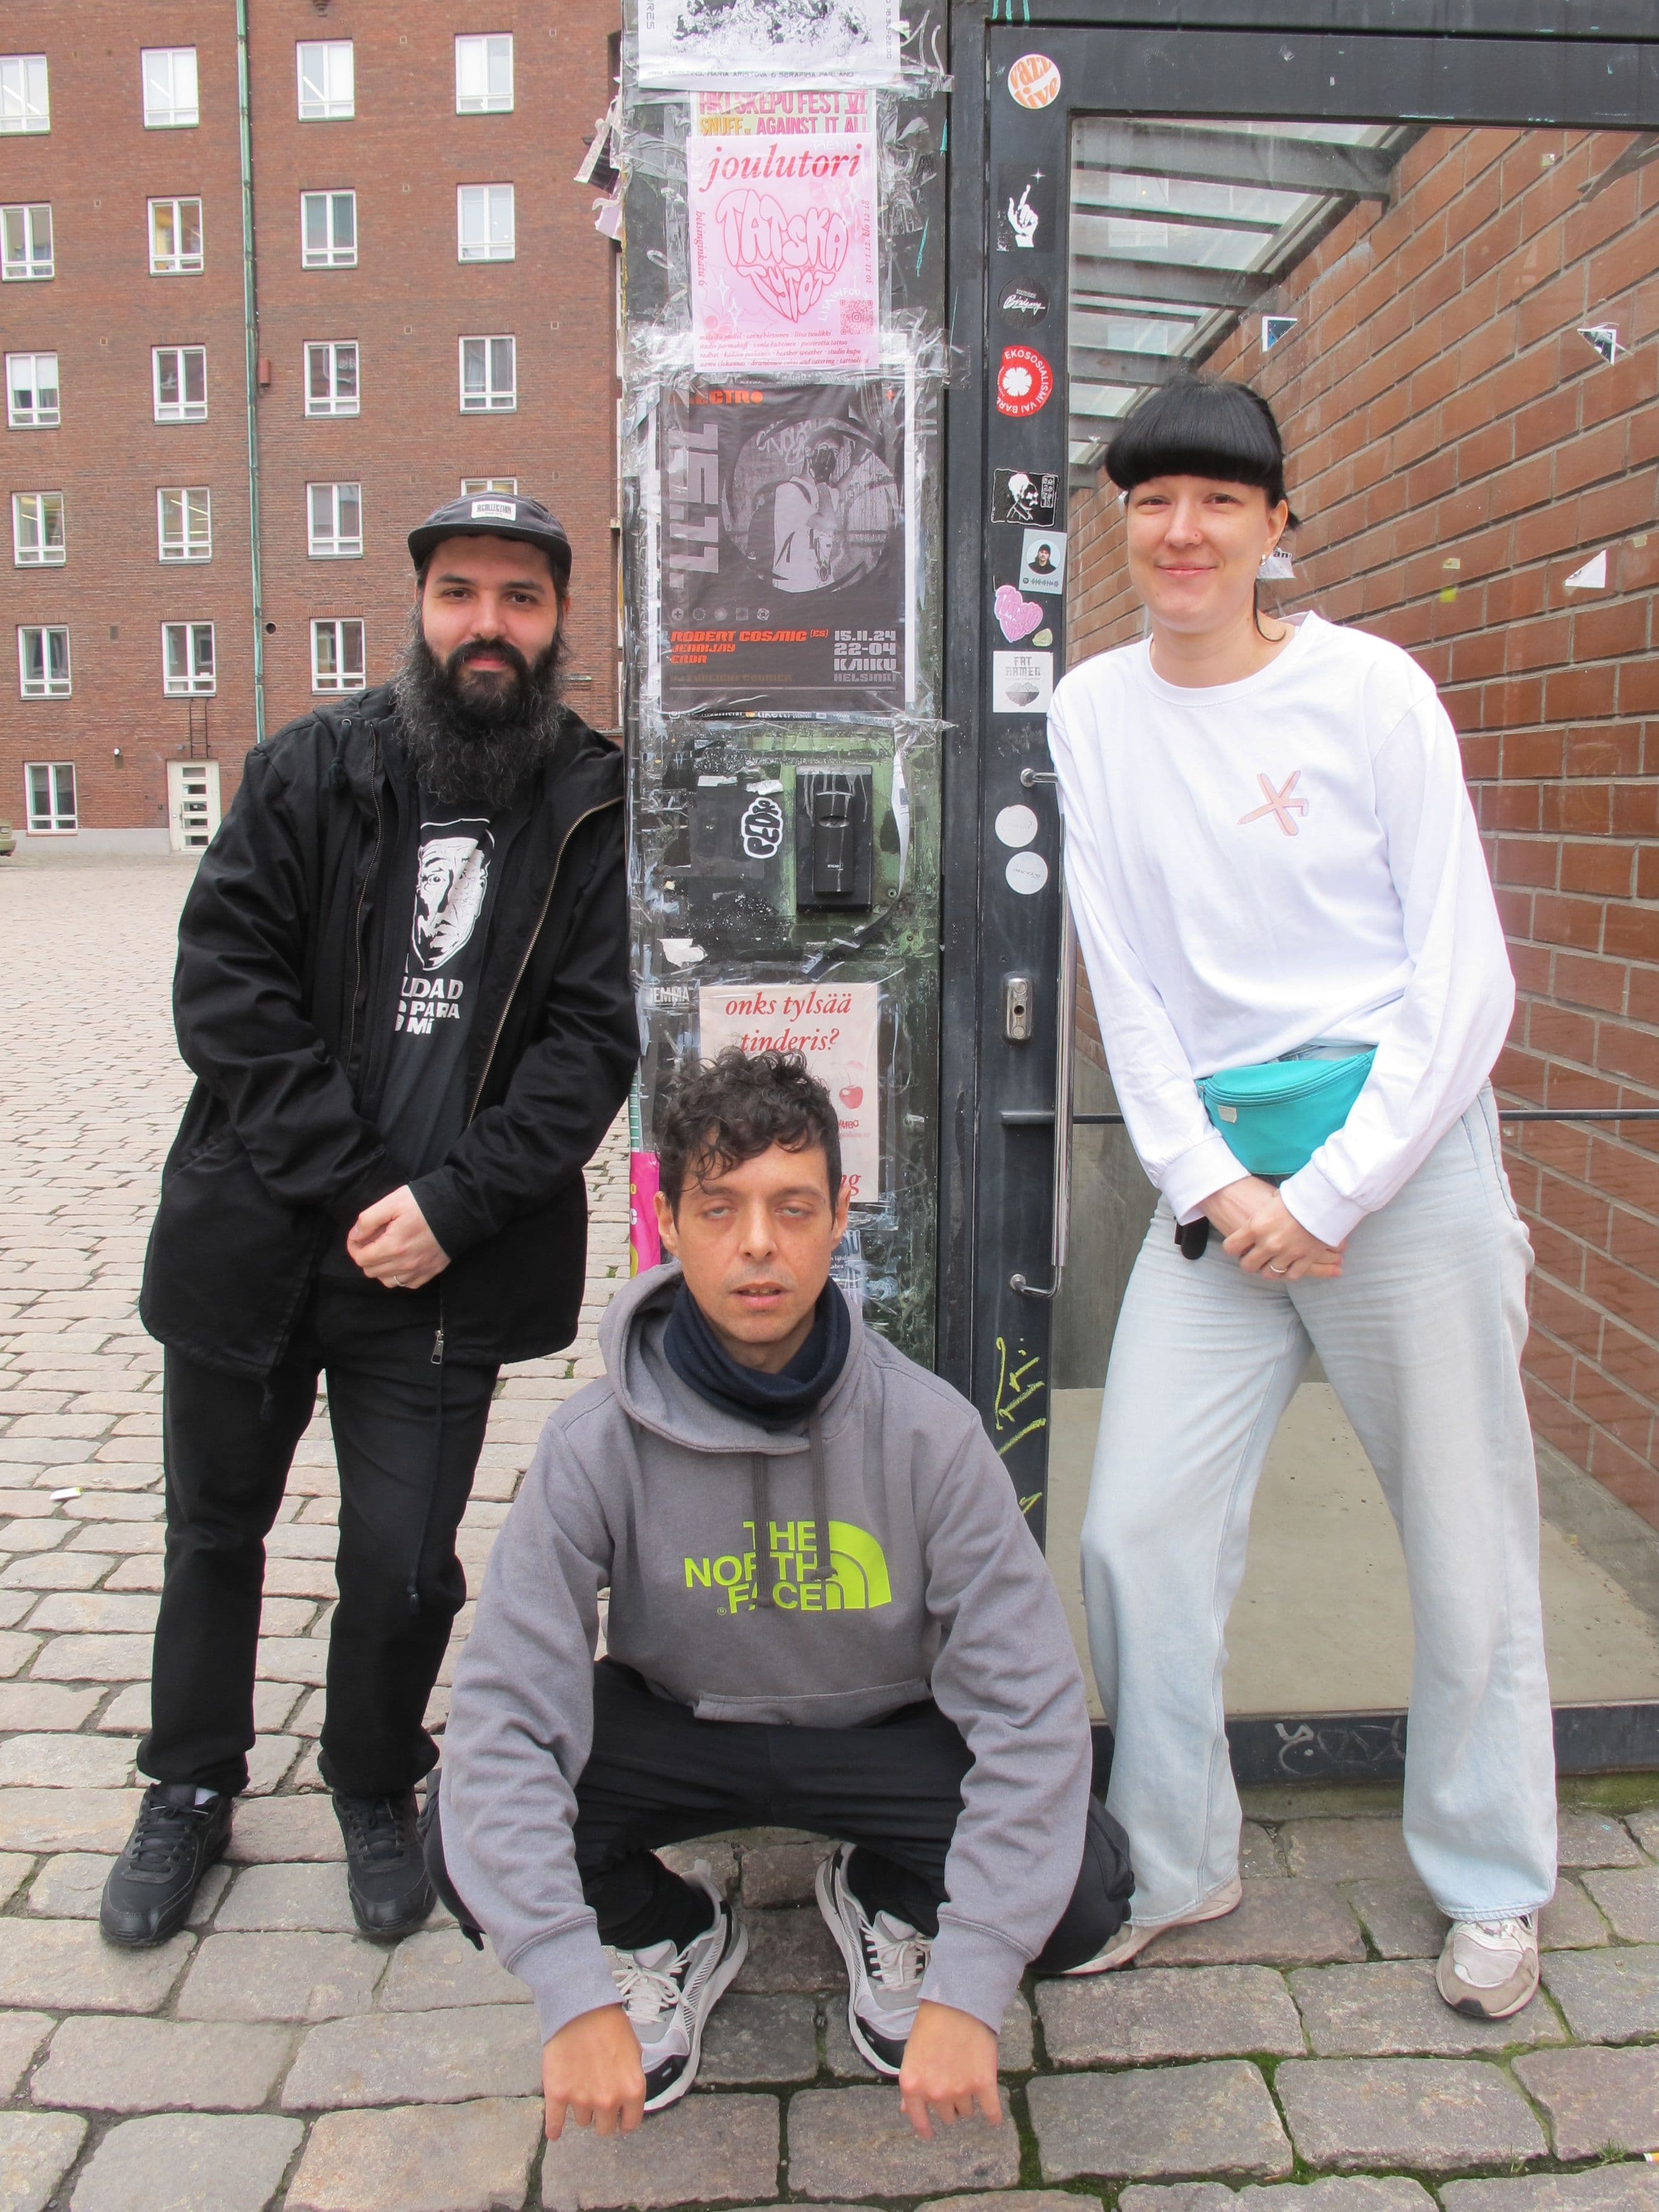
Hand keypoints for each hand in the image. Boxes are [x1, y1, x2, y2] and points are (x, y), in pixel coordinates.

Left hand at [346, 1185, 449, 1289]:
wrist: (461, 1208)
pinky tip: (403, 1258)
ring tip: (387, 1250)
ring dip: (381, 1267)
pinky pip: (406, 1283)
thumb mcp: (392, 1202)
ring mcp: (419, 1271)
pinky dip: (399, 1274)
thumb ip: (368, 1220)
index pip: (360, 1259)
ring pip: (387, 1281)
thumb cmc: (424, 1202)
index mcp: (392, 1247)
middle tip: (374, 1238)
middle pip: (371, 1271)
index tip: (359, 1235)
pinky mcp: (430, 1272)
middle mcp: (404, 1265)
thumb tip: (355, 1236)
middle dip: (366, 1255)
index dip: (354, 1246)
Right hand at [542, 2005, 645, 2139]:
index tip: (619, 2116)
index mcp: (632, 2089)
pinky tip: (554, 2133)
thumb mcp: (634, 2050)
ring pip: (582, 2121)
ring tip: (579, 2086)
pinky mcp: (558, 2095)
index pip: (630, 2124)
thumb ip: (631, 2079)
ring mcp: (582, 2100)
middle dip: (602, 2116)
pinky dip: (554, 2129)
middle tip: (597, 2099)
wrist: (580, 2006)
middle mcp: (608, 2100)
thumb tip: (628, 2098)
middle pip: (604, 2129)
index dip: (624, 2120)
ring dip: (581, 2108)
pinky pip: (555, 2124)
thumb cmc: (609, 2023)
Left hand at [897, 2001, 1001, 2138]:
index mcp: (912, 2085)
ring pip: (966, 2111)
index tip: (929, 2133)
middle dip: (949, 2102)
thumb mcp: (912, 2053)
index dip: (924, 2127)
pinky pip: (991, 2112)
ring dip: (967, 2099)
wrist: (958, 2001)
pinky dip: (993, 2115)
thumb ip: (911, 2084)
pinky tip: (993, 2118)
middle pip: (946, 2115)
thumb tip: (906, 2110)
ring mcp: (960, 2090)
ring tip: (968, 2076)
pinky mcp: (983, 2084)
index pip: (918, 2118)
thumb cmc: (931, 2023)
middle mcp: (935, 2093)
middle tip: (952, 2080)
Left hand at [1203, 1176, 1343, 1280]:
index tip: (1237, 1246)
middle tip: (1252, 1259)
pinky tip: (1287, 1268)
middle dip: (1248, 1263)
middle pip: (1248, 1265)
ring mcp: (1287, 1253)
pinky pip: (1291, 1276)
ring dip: (1267, 1270)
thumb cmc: (1297, 1195)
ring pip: (1269, 1274)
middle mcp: (1268, 1243)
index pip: (1231, 1247)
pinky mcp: (1305, 1259)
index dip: (1233, 1248)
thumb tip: (1257, 1214)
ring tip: (1269, 1264)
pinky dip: (1288, 1273)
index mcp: (1256, 1227)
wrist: (1325, 1198)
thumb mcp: (1272, 1200)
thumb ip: (1262, 1214)